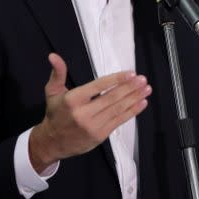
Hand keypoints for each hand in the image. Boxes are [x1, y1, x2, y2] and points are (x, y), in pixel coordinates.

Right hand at [28, 53, 150, 173]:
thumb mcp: (52, 92)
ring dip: (134, 98)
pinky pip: (119, 121)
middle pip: (111, 98)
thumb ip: (57, 73)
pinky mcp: (100, 135)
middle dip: (130, 88)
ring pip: (118, 109)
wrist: (52, 142)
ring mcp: (93, 126)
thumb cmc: (56, 114)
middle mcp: (83, 113)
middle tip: (143, 79)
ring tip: (146, 89)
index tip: (131, 73)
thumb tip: (54, 56)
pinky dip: (132, 111)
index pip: (98, 87)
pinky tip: (142, 103)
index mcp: (72, 100)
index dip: (116, 79)